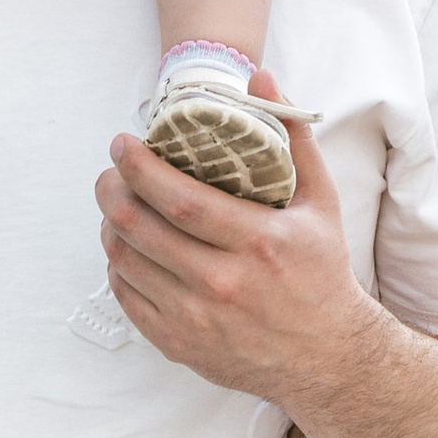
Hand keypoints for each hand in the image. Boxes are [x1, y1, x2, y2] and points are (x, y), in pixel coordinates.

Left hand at [95, 82, 369, 404]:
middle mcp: (223, 283)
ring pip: (128, 262)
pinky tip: (127, 248)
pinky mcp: (180, 344)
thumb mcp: (320, 203)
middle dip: (113, 191)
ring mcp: (197, 318)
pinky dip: (119, 267)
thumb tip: (260, 81)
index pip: (180, 199)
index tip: (124, 145)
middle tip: (110, 172)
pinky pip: (129, 298)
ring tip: (117, 205)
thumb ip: (292, 139)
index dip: (141, 168)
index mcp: (258, 243)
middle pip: (142, 229)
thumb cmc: (321, 274)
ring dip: (112, 227)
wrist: (327, 356)